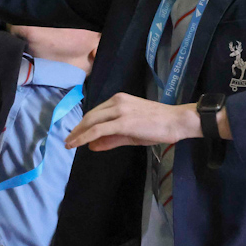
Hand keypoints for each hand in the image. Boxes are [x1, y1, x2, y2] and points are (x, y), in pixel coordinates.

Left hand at [64, 93, 199, 151]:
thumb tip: (92, 146)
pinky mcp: (122, 122)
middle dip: (77, 129)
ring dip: (78, 133)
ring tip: (69, 143)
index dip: (83, 124)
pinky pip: (98, 129)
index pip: (96, 112)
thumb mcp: (131, 133)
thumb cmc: (158, 126)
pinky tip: (78, 143)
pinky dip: (85, 136)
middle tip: (68, 140)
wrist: (177, 121)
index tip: (75, 133)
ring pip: (91, 121)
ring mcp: (119, 110)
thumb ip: (111, 139)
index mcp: (119, 99)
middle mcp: (116, 101)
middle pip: (90, 116)